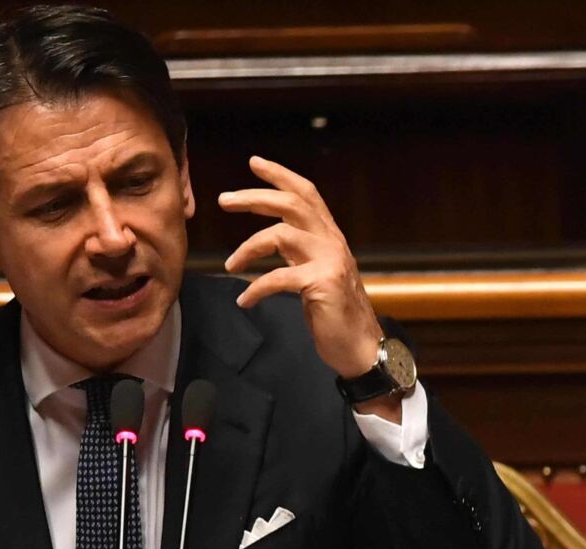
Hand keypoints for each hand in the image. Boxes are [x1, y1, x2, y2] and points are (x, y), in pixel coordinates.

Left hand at [220, 156, 396, 417]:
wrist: (361, 347)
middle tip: (224, 200)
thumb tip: (272, 238)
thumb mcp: (316, 273)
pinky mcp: (322, 283)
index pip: (307, 194)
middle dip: (255, 196)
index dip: (281, 175)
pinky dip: (255, 288)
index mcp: (330, 237)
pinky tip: (244, 301)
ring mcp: (329, 261)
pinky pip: (277, 278)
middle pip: (292, 203)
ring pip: (280, 235)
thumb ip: (300, 253)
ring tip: (229, 266)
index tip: (255, 162)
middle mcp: (332, 242)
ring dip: (247, 248)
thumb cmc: (335, 314)